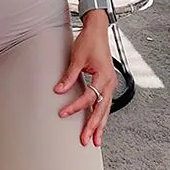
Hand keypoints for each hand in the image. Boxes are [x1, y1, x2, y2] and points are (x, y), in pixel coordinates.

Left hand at [54, 12, 116, 146]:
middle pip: (101, 109)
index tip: (63, 112)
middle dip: (93, 126)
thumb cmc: (89, 41)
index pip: (88, 97)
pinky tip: (99, 124)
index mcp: (103, 76)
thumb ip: (69, 75)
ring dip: (100, 125)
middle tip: (85, 140)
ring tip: (96, 140)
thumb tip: (59, 89)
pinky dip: (102, 115)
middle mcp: (110, 82)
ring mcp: (110, 83)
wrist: (98, 30)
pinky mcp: (107, 82)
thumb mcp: (77, 57)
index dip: (75, 106)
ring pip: (106, 109)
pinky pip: (106, 103)